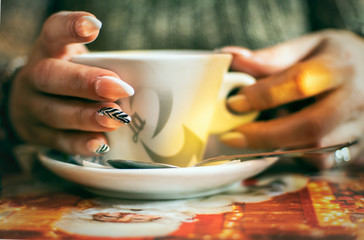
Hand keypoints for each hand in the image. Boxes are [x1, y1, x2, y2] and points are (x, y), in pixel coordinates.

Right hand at [9, 11, 133, 155]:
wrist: (33, 101)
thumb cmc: (70, 77)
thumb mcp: (79, 61)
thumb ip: (104, 65)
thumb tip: (147, 83)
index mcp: (48, 51)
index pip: (53, 32)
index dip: (70, 27)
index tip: (93, 27)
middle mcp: (34, 77)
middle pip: (51, 77)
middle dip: (86, 83)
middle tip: (120, 89)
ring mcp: (32, 107)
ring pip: (55, 112)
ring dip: (87, 117)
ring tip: (114, 119)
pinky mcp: (38, 134)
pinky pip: (59, 142)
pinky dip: (81, 144)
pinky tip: (101, 144)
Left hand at [220, 30, 363, 168]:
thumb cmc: (336, 58)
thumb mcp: (309, 46)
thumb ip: (273, 57)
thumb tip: (233, 58)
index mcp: (340, 65)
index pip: (300, 82)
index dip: (263, 95)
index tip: (234, 103)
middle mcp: (355, 98)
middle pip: (311, 125)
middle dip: (266, 134)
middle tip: (233, 136)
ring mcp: (360, 127)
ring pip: (317, 149)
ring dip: (277, 147)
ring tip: (252, 138)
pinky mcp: (357, 147)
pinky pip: (323, 162)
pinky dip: (296, 156)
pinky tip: (280, 142)